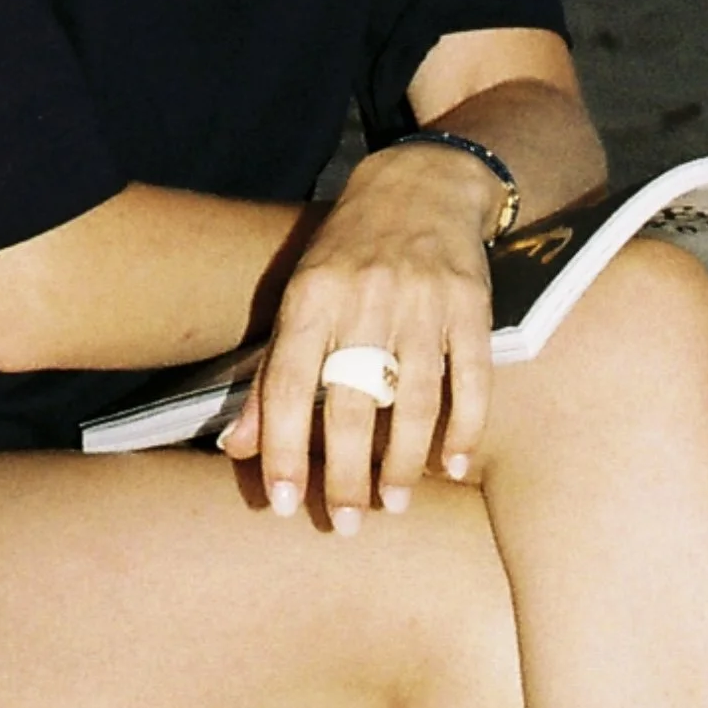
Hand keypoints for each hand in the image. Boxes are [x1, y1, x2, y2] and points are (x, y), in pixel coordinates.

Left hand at [219, 145, 499, 530]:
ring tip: (394, 504)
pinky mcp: (470, 304)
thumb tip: (236, 448)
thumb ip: (271, 373)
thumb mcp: (300, 296)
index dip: (281, 449)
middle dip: (346, 474)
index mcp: (311, 296)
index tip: (283, 504)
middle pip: (351, 404)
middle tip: (347, 523)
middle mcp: (363, 299)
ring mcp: (422, 301)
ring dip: (403, 463)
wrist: (420, 183)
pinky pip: (470, 379)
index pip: (287, 385)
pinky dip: (464, 428)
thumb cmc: (348, 250)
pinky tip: (453, 466)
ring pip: (413, 400)